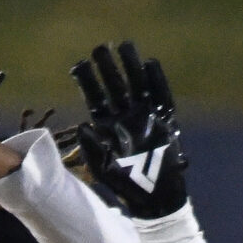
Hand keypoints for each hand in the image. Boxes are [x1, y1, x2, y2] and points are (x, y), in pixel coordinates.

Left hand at [71, 42, 188, 218]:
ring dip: (130, 66)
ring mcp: (145, 118)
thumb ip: (91, 148)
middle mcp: (125, 118)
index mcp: (107, 127)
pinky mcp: (164, 121)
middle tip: (100, 48)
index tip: (79, 65)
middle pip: (115, 86)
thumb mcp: (102, 168)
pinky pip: (160, 96)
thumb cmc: (126, 185)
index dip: (88, 82)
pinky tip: (149, 63)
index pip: (96, 98)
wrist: (154, 197)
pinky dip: (156, 81)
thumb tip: (82, 125)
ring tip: (125, 45)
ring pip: (137, 85)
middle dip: (108, 68)